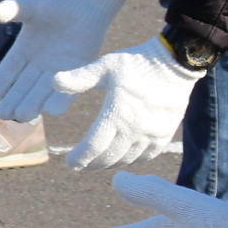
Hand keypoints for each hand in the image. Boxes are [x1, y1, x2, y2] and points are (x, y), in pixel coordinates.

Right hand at [0, 0, 129, 121]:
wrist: (87, 2)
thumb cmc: (56, 1)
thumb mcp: (29, 6)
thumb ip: (8, 10)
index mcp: (23, 51)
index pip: (7, 72)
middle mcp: (38, 65)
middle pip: (21, 88)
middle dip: (12, 101)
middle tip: (3, 114)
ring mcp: (57, 70)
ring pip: (40, 93)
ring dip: (31, 105)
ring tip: (22, 115)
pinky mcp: (77, 72)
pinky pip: (66, 90)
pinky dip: (59, 100)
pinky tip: (50, 110)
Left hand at [60, 36, 204, 170]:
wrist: (176, 63)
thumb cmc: (137, 63)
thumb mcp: (105, 66)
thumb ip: (80, 78)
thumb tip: (52, 81)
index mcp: (116, 114)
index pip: (92, 147)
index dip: (79, 158)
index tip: (69, 162)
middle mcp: (134, 129)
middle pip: (108, 158)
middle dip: (91, 164)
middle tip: (81, 164)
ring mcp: (152, 134)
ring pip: (126, 160)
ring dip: (110, 164)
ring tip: (98, 161)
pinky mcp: (164, 135)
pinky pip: (146, 157)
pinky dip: (131, 160)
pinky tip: (122, 157)